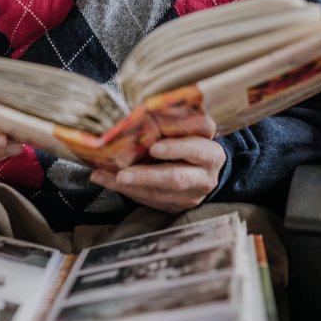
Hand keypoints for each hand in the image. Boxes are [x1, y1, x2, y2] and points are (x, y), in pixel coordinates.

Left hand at [90, 134, 226, 213]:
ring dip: (131, 186)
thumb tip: (140, 114)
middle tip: (123, 174)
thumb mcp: (192, 131)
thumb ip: (174, 125)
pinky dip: (128, 191)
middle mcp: (204, 176)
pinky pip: (151, 200)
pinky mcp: (178, 206)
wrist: (206, 171)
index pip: (196, 149)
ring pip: (159, 194)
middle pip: (175, 178)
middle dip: (146, 176)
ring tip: (110, 178)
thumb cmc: (193, 142)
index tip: (154, 147)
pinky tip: (110, 181)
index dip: (176, 148)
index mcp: (210, 153)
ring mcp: (192, 195)